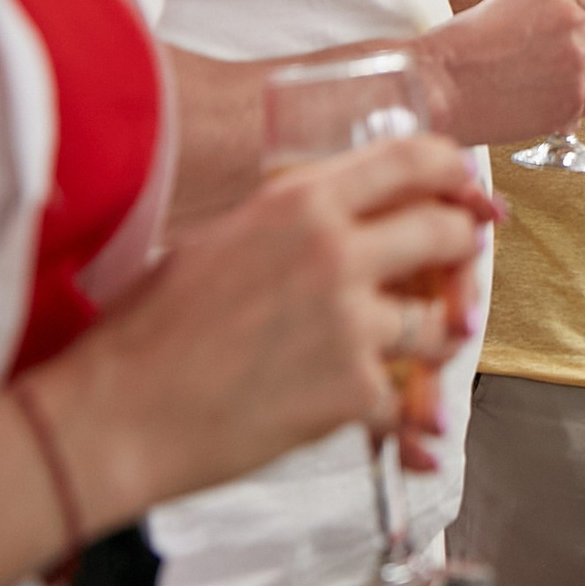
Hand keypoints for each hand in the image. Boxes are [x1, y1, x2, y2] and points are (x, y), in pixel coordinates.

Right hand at [37, 135, 489, 525]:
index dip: (454, 171)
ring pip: (442, 321)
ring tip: (423, 344)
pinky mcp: (354, 391)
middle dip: (461, 249)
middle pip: (445, 233)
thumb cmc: (148, 329)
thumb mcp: (222, 239)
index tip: (469, 188)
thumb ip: (291, 223)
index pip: (411, 159)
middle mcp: (336, 253)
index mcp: (300, 203)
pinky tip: (399, 426)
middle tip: (456, 263)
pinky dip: (408, 418)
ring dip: (438, 335)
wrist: (116, 415)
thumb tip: (341, 219)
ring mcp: (351, 323)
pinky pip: (409, 400)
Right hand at [416, 0, 584, 144]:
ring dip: (581, 85)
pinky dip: (570, 111)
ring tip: (545, 95)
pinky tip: (542, 112)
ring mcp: (575, 59)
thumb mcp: (508, 6)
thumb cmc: (460, 49)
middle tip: (564, 72)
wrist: (439, 85)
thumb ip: (549, 12)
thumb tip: (577, 33)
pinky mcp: (572, 96)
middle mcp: (570, 19)